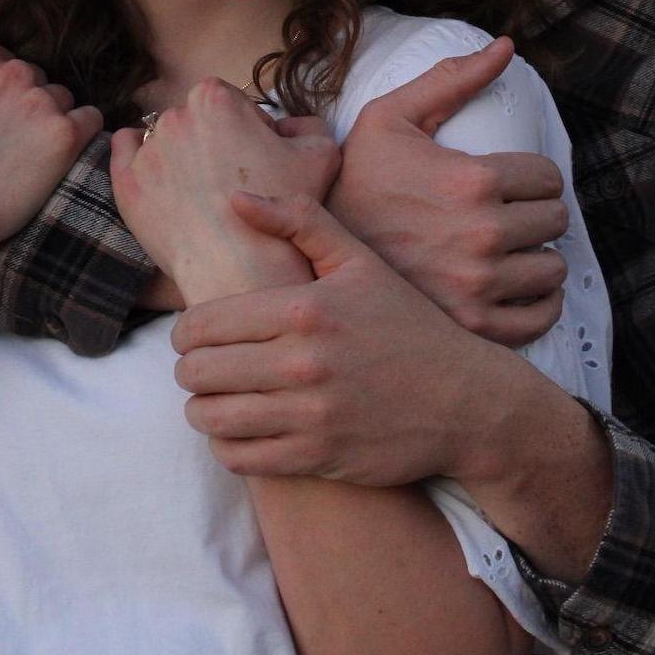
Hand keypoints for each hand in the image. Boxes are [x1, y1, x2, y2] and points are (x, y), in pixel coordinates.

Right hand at [0, 22, 101, 260]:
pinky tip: (54, 154)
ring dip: (46, 118)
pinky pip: (89, 120)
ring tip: (19, 152)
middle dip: (16, 101)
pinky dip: (78, 134)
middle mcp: (14, 70)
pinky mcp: (65, 139)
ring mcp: (43, 103)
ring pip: (59, 98)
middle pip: (30, 76)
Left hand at [109, 79, 338, 303]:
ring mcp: (145, 150)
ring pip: (164, 139)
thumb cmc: (281, 214)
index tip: (258, 161)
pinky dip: (137, 157)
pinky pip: (124, 152)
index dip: (250, 131)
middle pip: (198, 121)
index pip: (233, 104)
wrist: (239, 270)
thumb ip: (308, 124)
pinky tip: (157, 175)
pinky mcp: (126, 182)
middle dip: (215, 144)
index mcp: (215, 98)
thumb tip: (286, 125)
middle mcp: (174, 116)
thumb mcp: (321, 155)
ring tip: (201, 194)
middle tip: (232, 183)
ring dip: (181, 156)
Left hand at [174, 190, 613, 574]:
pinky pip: (237, 456)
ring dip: (202, 408)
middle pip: (196, 372)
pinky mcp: (316, 457)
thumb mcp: (360, 262)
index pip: (200, 326)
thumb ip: (297, 221)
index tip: (197, 336)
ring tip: (215, 398)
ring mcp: (310, 415)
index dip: (186, 332)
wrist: (467, 401)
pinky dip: (226, 444)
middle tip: (204, 367)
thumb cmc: (407, 325)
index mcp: (304, 309)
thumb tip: (235, 197)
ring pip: (209, 417)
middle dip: (190, 369)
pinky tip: (239, 429)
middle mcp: (302, 363)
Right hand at [332, 36, 568, 346]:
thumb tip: (506, 45)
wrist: (312, 253)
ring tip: (507, 252)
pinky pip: (539, 315)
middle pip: (555, 222)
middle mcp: (483, 234)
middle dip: (534, 214)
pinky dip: (537, 303)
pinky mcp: (474, 323)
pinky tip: (514, 287)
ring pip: (552, 269)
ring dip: (536, 258)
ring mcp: (480, 285)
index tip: (508, 185)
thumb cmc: (354, 181)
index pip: (548, 178)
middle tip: (506, 216)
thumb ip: (450, 80)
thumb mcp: (389, 119)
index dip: (529, 177)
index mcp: (471, 181)